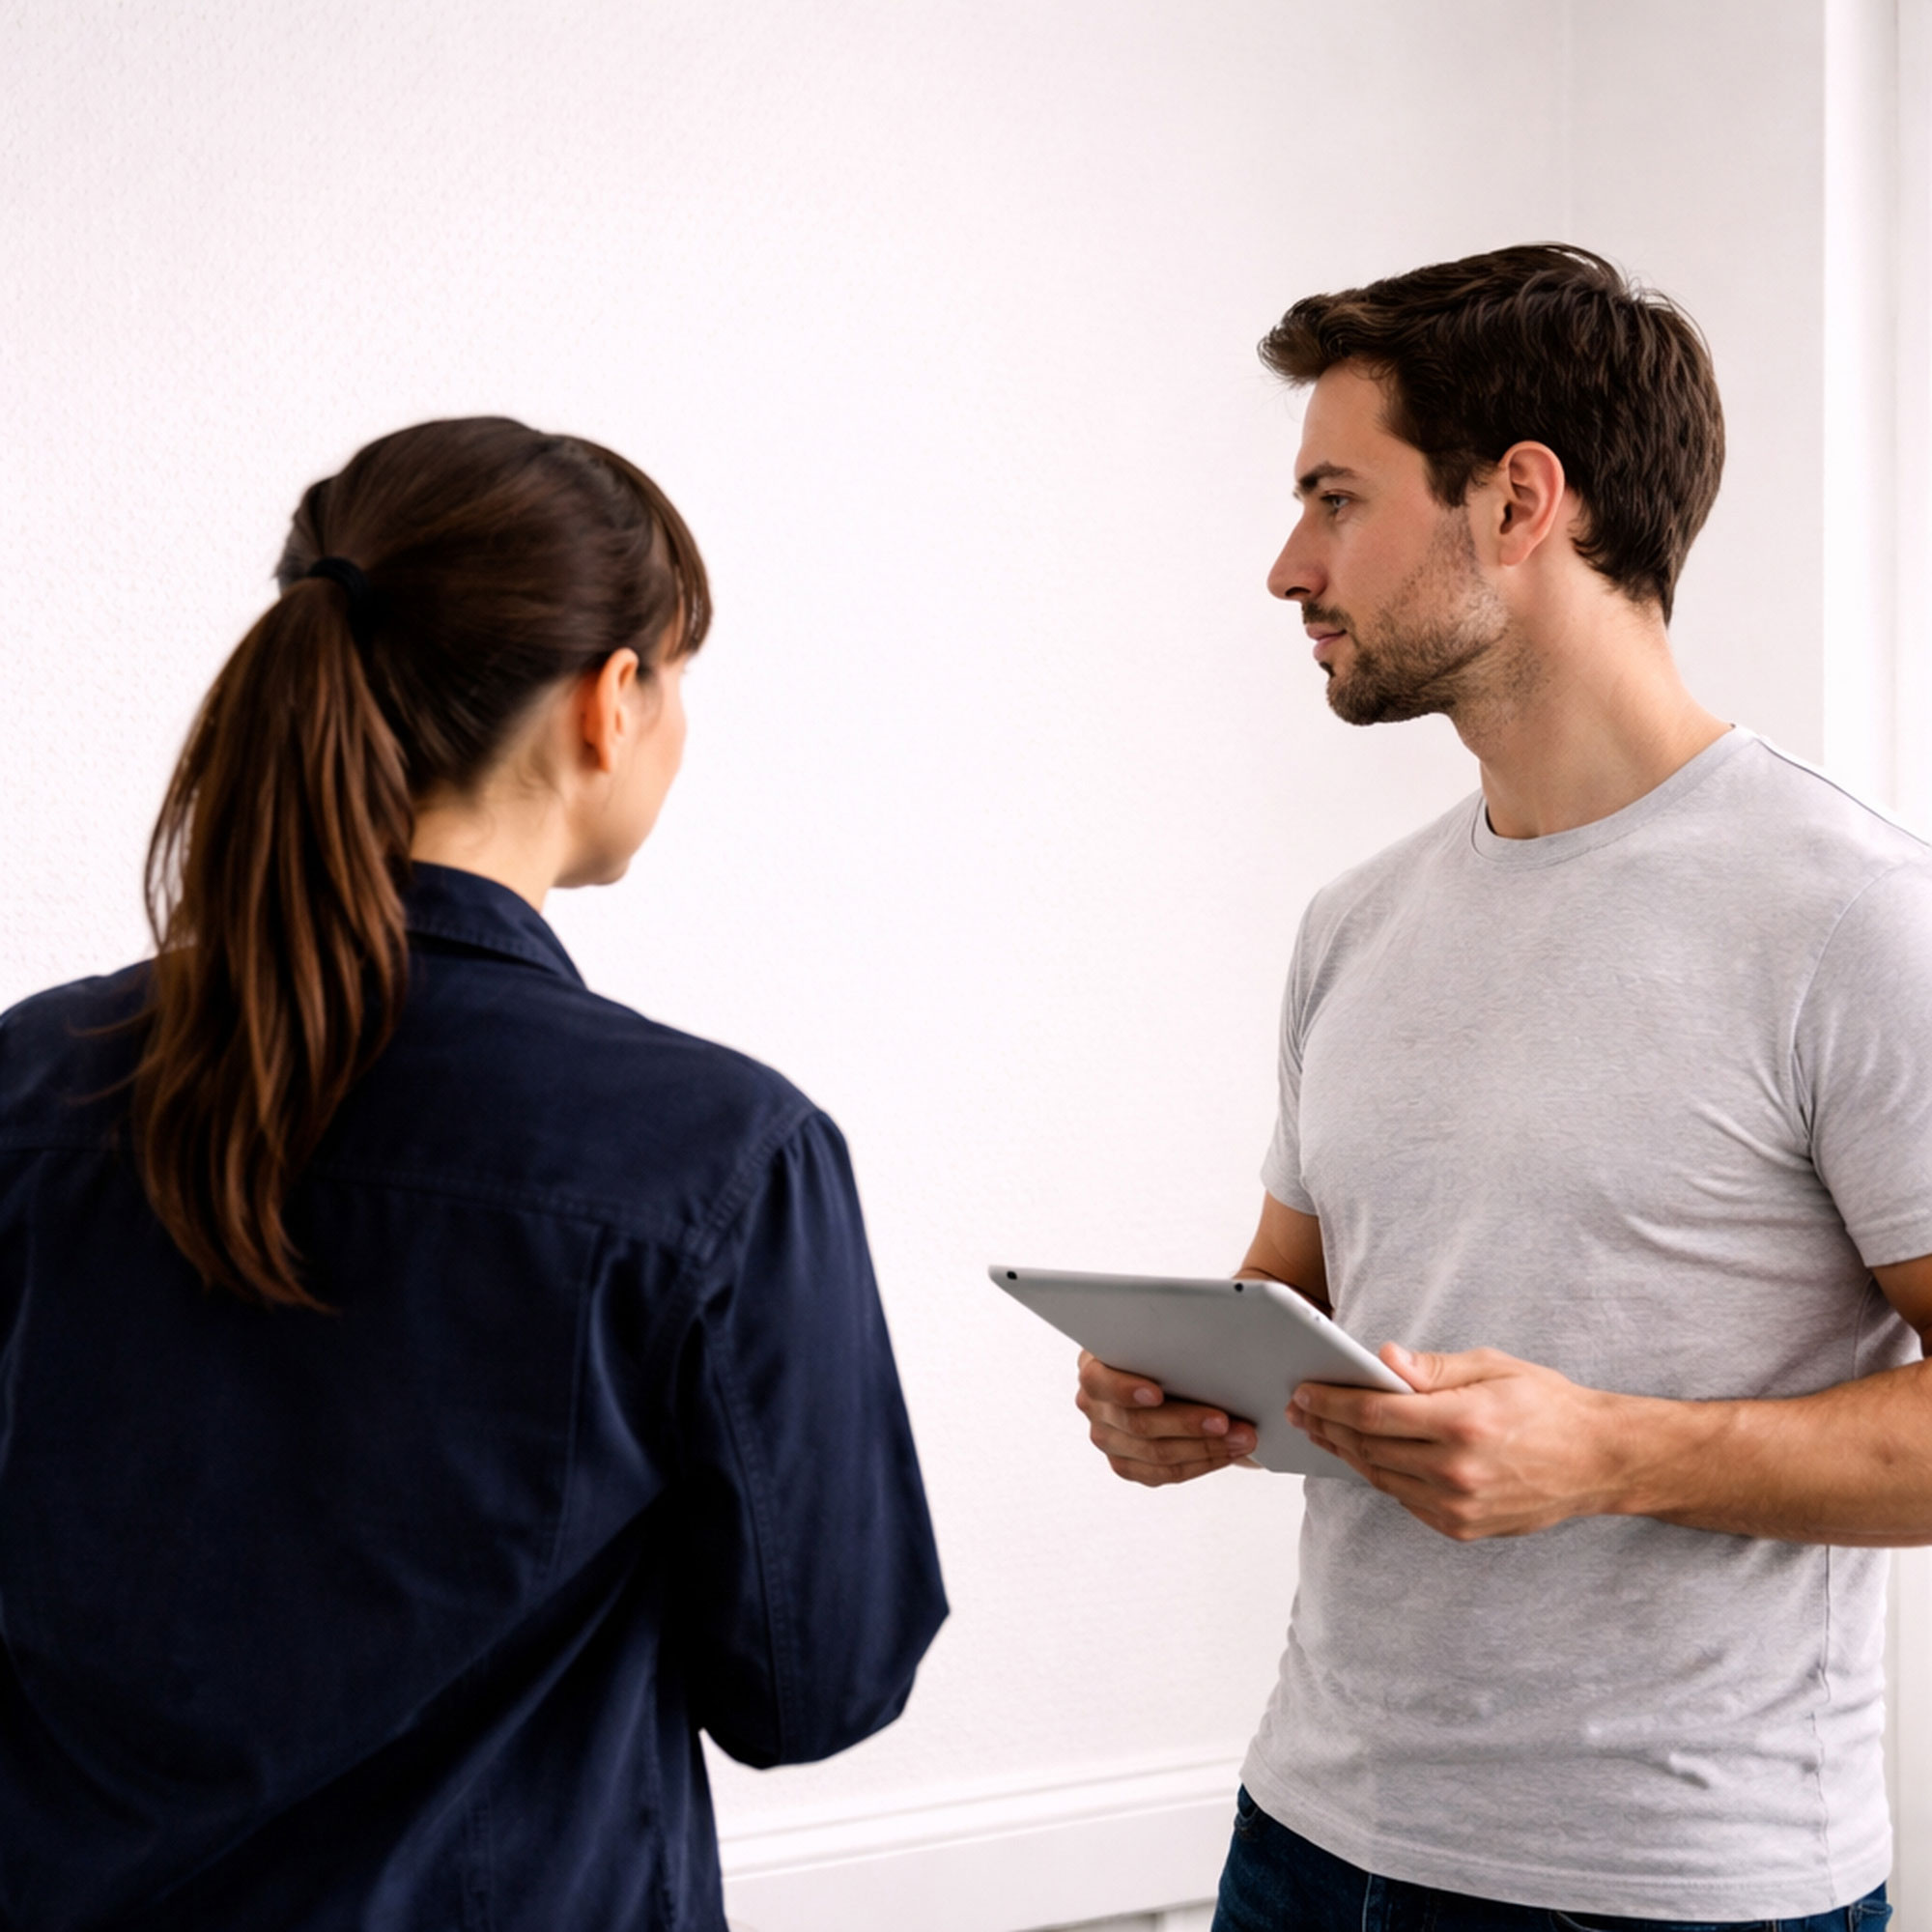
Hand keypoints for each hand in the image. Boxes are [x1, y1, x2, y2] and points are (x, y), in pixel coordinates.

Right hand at [1076, 1350, 1257, 1486]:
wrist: (1162, 1376)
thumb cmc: (1161, 1352)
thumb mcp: (1155, 1339)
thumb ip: (1164, 1342)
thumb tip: (1201, 1344)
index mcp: (1094, 1368)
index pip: (1100, 1382)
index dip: (1127, 1390)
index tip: (1157, 1394)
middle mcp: (1094, 1407)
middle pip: (1138, 1424)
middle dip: (1187, 1423)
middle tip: (1224, 1421)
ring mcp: (1108, 1439)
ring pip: (1156, 1454)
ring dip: (1205, 1448)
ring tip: (1241, 1438)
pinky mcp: (1126, 1464)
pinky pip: (1163, 1473)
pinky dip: (1200, 1464)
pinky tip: (1226, 1452)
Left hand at [1289, 1343, 1630, 1537]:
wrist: (1598, 1461)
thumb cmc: (1546, 1404)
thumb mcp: (1491, 1367)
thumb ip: (1431, 1368)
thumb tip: (1381, 1358)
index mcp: (1463, 1423)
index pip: (1374, 1414)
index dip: (1331, 1402)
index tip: (1304, 1390)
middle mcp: (1458, 1471)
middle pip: (1368, 1448)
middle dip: (1327, 1426)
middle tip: (1300, 1408)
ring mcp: (1460, 1506)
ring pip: (1381, 1478)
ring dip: (1345, 1453)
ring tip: (1321, 1430)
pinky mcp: (1463, 1528)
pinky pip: (1405, 1500)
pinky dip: (1380, 1475)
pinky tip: (1363, 1456)